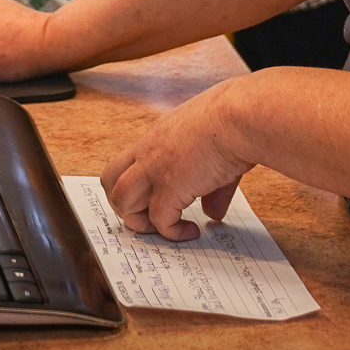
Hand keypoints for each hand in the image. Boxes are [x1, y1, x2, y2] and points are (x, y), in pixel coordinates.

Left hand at [99, 79, 253, 240]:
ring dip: (139, 222)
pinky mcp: (169, 187)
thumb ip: (210, 184)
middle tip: (148, 216)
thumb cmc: (234, 121)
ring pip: (121, 201)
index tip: (154, 198)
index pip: (128, 162)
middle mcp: (149, 151)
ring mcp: (155, 168)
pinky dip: (172, 233)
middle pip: (110, 181)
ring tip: (164, 228)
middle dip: (123, 205)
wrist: (239, 116)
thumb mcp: (215, 147)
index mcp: (159, 135)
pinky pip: (160, 221)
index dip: (136, 184)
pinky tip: (191, 232)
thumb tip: (213, 212)